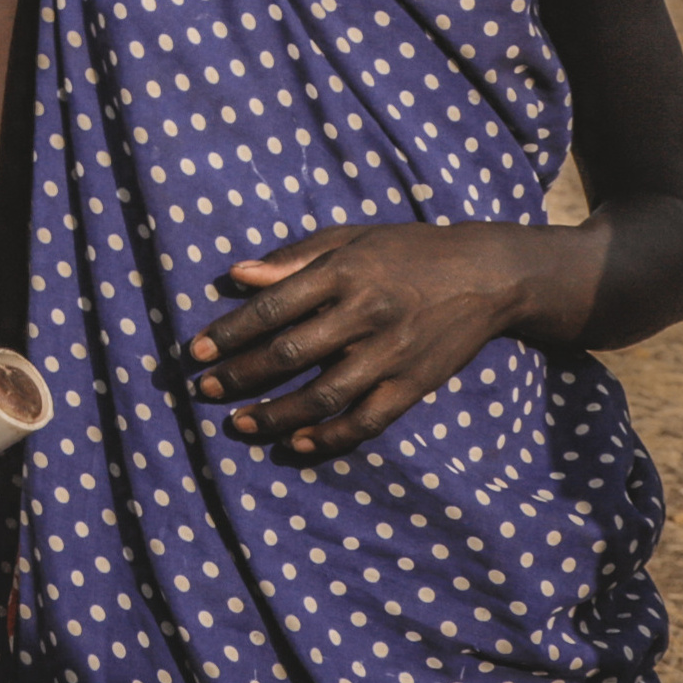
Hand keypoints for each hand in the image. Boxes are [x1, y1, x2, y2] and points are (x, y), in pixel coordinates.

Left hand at [186, 222, 545, 457]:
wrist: (487, 273)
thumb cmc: (405, 251)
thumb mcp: (349, 239)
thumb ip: (291, 258)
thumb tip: (235, 275)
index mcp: (343, 272)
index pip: (272, 307)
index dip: (230, 332)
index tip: (196, 352)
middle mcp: (366, 314)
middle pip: (291, 354)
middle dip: (241, 375)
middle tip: (204, 388)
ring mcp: (392, 353)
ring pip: (324, 395)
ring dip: (276, 414)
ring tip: (241, 423)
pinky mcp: (416, 384)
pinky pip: (368, 419)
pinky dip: (331, 436)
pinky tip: (299, 443)